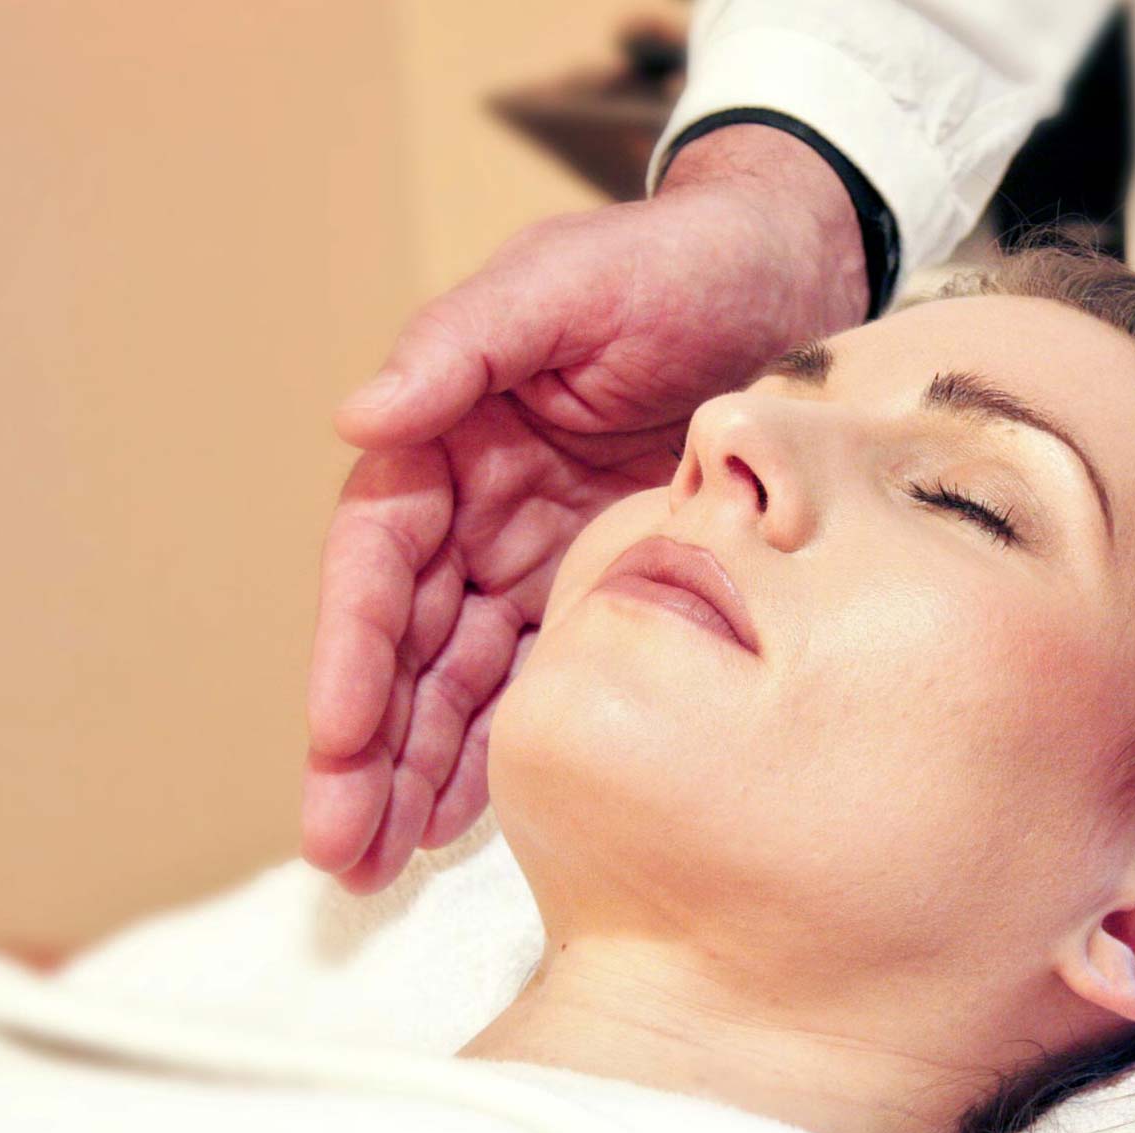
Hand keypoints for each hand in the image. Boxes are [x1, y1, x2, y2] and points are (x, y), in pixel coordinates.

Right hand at [303, 126, 866, 891]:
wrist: (798, 274)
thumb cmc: (677, 263)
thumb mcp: (569, 282)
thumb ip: (464, 344)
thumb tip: (357, 417)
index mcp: (451, 434)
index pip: (378, 559)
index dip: (352, 653)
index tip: (337, 741)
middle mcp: (480, 505)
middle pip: (403, 642)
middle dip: (365, 749)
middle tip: (339, 850)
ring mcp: (540, 554)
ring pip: (460, 681)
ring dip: (416, 771)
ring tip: (381, 867)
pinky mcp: (612, 589)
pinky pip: (541, 680)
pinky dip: (502, 751)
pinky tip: (466, 824)